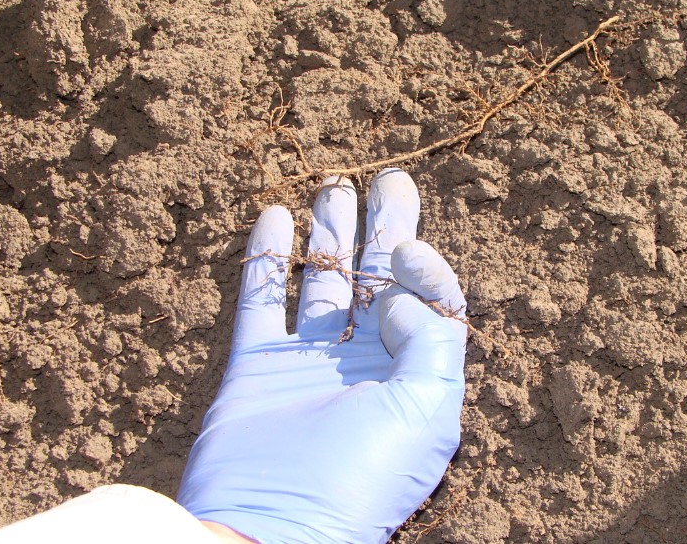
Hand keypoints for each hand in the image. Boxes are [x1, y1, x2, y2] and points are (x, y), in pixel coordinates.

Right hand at [177, 169, 466, 542]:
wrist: (269, 529)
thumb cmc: (359, 479)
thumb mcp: (425, 414)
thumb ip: (429, 341)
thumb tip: (396, 294)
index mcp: (412, 375)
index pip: (429, 303)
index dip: (425, 265)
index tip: (405, 251)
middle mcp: (364, 363)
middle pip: (378, 281)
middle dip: (385, 228)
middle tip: (388, 178)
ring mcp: (309, 362)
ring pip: (324, 283)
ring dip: (329, 234)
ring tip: (334, 184)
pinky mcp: (257, 363)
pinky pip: (263, 300)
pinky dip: (267, 260)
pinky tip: (273, 218)